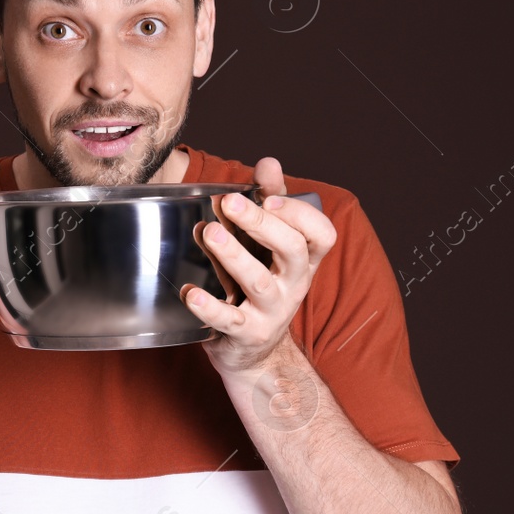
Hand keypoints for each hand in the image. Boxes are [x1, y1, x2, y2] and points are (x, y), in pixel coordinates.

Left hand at [180, 157, 336, 378]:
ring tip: (210, 234)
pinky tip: (191, 293)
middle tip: (229, 202)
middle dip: (262, 223)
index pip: (321, 234)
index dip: (300, 213)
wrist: (255, 351)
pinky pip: (230, 321)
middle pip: (293, 250)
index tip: (270, 197)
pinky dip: (210, 307)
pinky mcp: (247, 334)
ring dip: (234, 256)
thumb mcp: (269, 245)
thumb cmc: (261, 284)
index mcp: (304, 260)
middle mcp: (294, 285)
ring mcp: (272, 312)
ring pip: (259, 282)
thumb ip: (270, 202)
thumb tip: (269, 163)